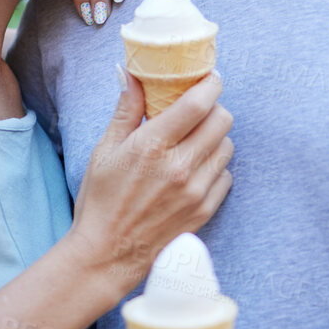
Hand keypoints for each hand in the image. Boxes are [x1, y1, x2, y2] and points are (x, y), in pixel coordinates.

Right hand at [67, 67, 232, 291]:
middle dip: (212, 109)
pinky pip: (226, 175)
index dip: (210, 84)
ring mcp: (196, 191)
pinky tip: (194, 170)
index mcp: (152, 146)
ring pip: (227, 146)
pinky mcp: (205, 210)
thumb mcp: (105, 150)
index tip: (209, 79)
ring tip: (193, 143)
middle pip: (222, 120)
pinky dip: (215, 167)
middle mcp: (179, 166)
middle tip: (198, 112)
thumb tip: (131, 73)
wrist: (107, 254)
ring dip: (214, 139)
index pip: (199, 103)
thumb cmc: (101, 200)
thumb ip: (126, 109)